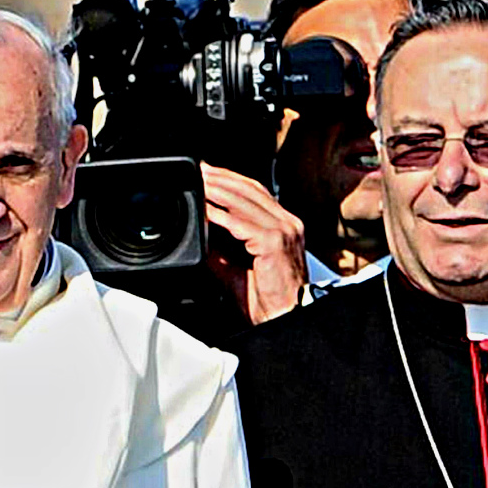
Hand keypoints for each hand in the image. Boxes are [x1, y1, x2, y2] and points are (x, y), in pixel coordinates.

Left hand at [201, 163, 306, 324]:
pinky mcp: (275, 242)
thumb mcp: (236, 267)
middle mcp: (287, 223)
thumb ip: (220, 248)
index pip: (255, 191)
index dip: (231, 179)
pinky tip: (205, 210)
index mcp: (283, 225)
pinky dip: (221, 215)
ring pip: (246, 201)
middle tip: (199, 170)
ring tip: (199, 182)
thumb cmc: (267, 298)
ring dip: (219, 189)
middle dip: (222, 177)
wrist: (285, 318)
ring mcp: (284, 231)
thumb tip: (200, 234)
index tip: (208, 173)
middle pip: (250, 189)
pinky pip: (242, 223)